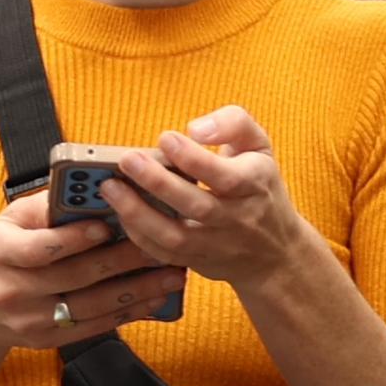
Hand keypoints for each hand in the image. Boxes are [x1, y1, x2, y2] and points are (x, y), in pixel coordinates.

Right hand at [0, 189, 186, 348]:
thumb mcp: (6, 223)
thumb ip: (45, 208)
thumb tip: (94, 190)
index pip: (41, 247)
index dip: (77, 237)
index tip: (112, 224)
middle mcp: (12, 289)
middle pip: (76, 276)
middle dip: (124, 260)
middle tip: (161, 245)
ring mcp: (29, 320)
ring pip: (92, 306)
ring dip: (136, 291)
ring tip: (170, 275)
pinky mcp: (46, 340)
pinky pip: (93, 327)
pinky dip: (126, 314)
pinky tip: (153, 300)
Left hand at [98, 106, 308, 289]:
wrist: (275, 251)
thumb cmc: (259, 186)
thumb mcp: (259, 146)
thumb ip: (233, 123)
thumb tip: (195, 129)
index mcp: (255, 184)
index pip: (224, 175)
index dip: (193, 158)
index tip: (165, 138)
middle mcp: (238, 218)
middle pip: (197, 205)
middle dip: (158, 183)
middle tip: (127, 160)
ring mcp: (217, 245)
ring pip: (176, 236)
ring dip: (139, 213)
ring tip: (110, 188)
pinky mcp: (198, 262)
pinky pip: (165, 254)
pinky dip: (139, 236)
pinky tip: (120, 212)